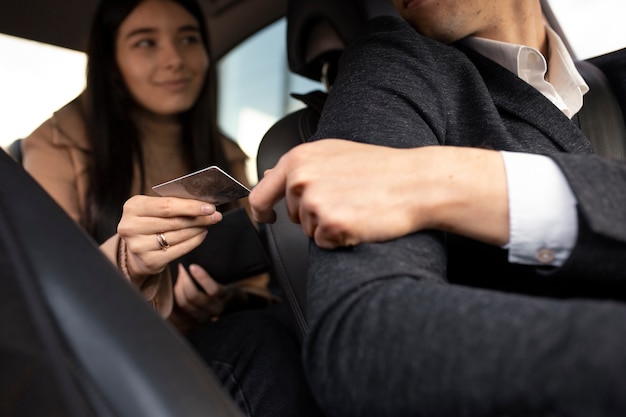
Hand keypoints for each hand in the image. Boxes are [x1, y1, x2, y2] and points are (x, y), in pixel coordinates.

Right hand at [117, 195, 221, 279]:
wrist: (136, 247)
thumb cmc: (149, 221)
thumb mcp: (154, 207)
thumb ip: (173, 203)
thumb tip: (203, 204)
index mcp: (133, 207)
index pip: (166, 206)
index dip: (190, 207)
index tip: (209, 207)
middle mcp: (131, 227)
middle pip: (174, 221)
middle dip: (199, 218)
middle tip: (215, 216)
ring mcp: (139, 246)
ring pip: (178, 235)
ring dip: (198, 229)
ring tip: (208, 224)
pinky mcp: (149, 261)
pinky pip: (179, 250)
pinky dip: (194, 241)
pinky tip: (201, 234)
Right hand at [170, 264, 280, 332]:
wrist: (244, 301)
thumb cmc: (220, 298)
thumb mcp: (204, 303)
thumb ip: (190, 298)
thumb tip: (173, 281)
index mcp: (197, 318)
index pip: (178, 308)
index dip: (173, 292)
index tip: (172, 279)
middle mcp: (205, 317)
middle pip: (184, 301)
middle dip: (178, 284)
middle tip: (180, 270)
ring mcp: (216, 308)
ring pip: (193, 296)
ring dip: (186, 280)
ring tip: (186, 268)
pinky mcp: (225, 298)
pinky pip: (210, 288)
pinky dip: (200, 277)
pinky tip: (194, 267)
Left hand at [249, 139, 508, 247]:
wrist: (416, 182)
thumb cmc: (381, 168)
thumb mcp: (334, 153)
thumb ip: (299, 166)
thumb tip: (268, 176)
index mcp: (299, 159)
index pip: (260, 193)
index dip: (261, 210)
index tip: (266, 217)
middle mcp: (301, 179)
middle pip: (290, 215)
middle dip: (311, 214)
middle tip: (345, 199)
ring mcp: (314, 202)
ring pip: (308, 230)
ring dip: (328, 226)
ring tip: (356, 206)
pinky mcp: (331, 224)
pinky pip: (324, 243)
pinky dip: (339, 239)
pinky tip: (359, 220)